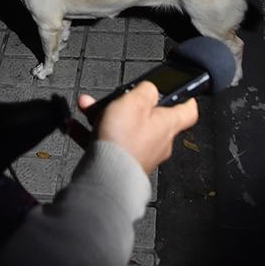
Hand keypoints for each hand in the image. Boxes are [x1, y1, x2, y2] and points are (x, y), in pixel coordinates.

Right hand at [79, 82, 198, 174]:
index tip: (180, 91)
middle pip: (148, 117)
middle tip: (115, 97)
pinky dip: (92, 133)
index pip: (187, 111)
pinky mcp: (121, 164)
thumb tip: (150, 88)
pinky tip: (76, 126)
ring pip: (124, 127)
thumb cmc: (124, 141)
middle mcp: (158, 142)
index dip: (185, 98)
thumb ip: (146, 90)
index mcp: (167, 125)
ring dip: (105, 115)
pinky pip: (107, 142)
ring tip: (88, 107)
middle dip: (128, 103)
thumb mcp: (135, 100)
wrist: (106, 177)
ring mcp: (140, 154)